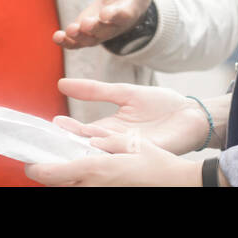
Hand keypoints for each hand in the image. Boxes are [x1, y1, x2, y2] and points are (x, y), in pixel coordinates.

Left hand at [25, 134, 202, 186]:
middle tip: (45, 159)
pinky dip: (79, 180)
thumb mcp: (131, 143)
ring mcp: (102, 192)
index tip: (29, 162)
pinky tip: (86, 170)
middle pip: (58, 184)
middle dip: (49, 172)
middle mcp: (95, 186)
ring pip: (71, 188)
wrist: (176, 182)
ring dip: (64, 177)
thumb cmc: (156, 162)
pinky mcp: (108, 193)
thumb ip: (105, 139)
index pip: (54, 173)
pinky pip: (86, 188)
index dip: (37, 168)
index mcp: (97, 169)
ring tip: (65, 163)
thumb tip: (86, 138)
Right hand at [46, 78, 211, 154]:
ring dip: (86, 151)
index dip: (65, 131)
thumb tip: (62, 83)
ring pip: (102, 153)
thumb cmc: (160, 104)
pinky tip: (97, 147)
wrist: (191, 113)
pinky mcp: (145, 153)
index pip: (80, 133)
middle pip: (87, 147)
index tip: (47, 127)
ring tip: (66, 148)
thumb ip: (95, 90)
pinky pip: (124, 153)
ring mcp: (129, 151)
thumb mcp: (124, 93)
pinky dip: (111, 150)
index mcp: (109, 129)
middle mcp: (115, 143)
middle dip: (69, 146)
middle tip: (48, 145)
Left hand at [53, 0, 166, 48]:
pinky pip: (76, 41)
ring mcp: (98, 31)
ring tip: (69, 31)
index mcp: (128, 13)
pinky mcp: (85, 32)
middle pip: (104, 30)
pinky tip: (57, 37)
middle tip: (86, 24)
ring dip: (78, 37)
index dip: (115, 15)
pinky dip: (66, 41)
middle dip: (94, 27)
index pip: (122, 15)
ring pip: (89, 38)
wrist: (123, 2)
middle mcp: (113, 26)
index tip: (107, 13)